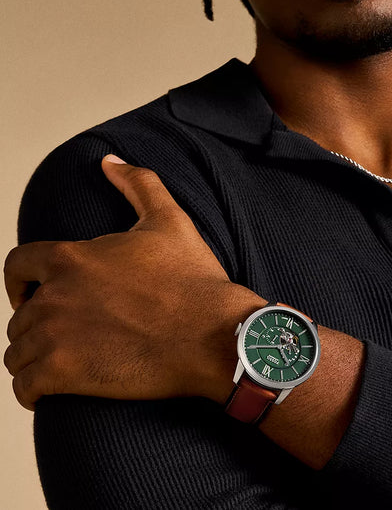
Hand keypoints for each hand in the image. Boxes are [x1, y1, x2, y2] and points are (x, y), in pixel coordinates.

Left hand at [3, 155, 264, 410]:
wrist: (212, 333)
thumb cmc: (193, 279)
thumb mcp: (170, 220)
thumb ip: (137, 183)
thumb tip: (109, 160)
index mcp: (72, 258)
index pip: (18, 265)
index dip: (18, 281)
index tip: (28, 294)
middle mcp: (55, 295)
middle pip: (20, 314)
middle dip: (36, 323)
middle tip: (60, 334)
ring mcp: (56, 336)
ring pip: (18, 351)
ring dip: (31, 358)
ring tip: (54, 364)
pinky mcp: (64, 375)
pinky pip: (24, 387)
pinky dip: (31, 390)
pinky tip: (49, 391)